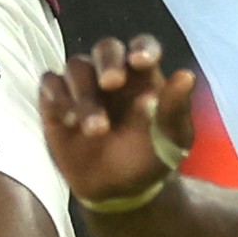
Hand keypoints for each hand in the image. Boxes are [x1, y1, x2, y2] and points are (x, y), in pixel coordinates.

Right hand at [39, 35, 196, 207]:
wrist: (119, 190)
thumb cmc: (150, 157)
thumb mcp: (171, 138)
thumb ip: (175, 108)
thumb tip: (186, 76)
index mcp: (144, 75)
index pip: (143, 46)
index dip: (142, 48)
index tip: (141, 62)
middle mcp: (112, 73)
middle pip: (106, 48)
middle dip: (108, 62)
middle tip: (111, 84)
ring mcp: (82, 85)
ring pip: (77, 67)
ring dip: (84, 93)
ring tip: (96, 130)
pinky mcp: (56, 101)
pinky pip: (51, 84)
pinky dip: (58, 97)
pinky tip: (69, 120)